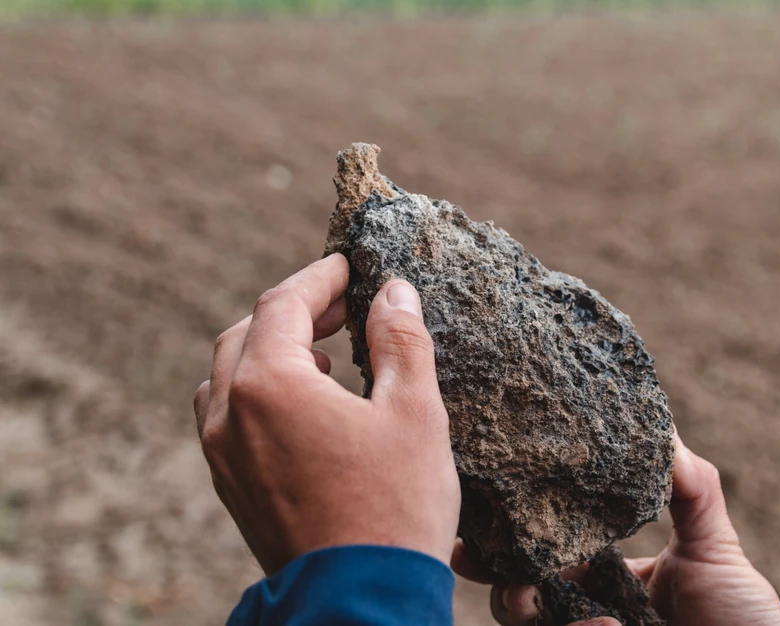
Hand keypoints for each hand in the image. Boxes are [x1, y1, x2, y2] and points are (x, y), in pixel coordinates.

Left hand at [193, 254, 459, 574]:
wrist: (363, 601)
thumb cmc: (395, 508)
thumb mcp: (414, 413)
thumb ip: (401, 341)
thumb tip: (394, 292)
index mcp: (269, 385)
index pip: (284, 303)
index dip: (320, 277)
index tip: (350, 266)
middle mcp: (229, 414)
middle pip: (247, 332)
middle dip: (295, 310)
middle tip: (345, 307)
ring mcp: (222, 455)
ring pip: (229, 374)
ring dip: (272, 350)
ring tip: (327, 355)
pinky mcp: (230, 486)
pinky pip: (229, 415)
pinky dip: (261, 390)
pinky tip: (309, 406)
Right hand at [459, 432, 779, 625]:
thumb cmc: (744, 614)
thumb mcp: (716, 548)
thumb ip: (691, 489)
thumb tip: (664, 423)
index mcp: (607, 575)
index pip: (549, 551)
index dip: (513, 536)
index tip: (481, 516)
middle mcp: (590, 609)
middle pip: (520, 589)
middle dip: (492, 571)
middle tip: (474, 555)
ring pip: (528, 620)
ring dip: (515, 605)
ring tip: (525, 599)